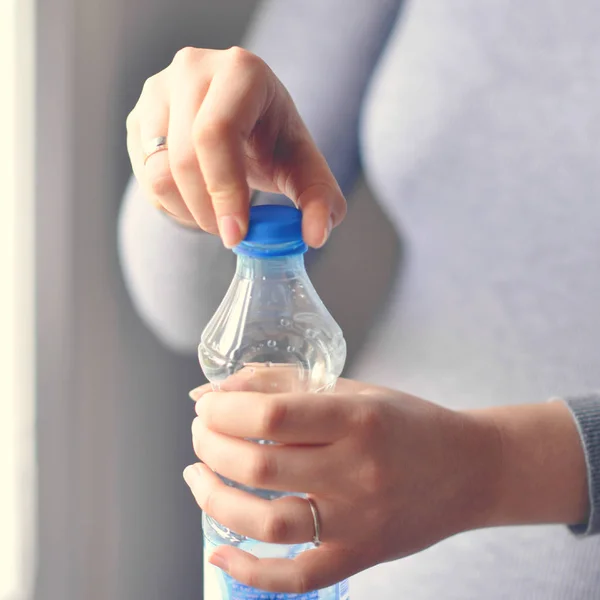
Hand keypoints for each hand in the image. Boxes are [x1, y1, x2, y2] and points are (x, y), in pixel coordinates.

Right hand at [126, 46, 345, 247]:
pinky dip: (170, 204)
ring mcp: (158, 90)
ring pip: (156, 172)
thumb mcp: (305, 168)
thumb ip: (321, 201)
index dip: (224, 190)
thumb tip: (314, 236)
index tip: (236, 234)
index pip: (217, 133)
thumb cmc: (275, 143)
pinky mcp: (138, 116)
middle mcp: (193, 69)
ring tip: (215, 216)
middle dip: (208, 210)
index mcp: (242, 71)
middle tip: (229, 234)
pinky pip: (142, 176)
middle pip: (184, 158)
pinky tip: (196, 202)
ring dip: (187, 211)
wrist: (243, 125)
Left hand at [184, 378, 499, 592]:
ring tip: (198, 475)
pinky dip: (249, 570)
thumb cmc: (407, 422)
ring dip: (214, 499)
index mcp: (357, 418)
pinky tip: (219, 551)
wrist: (468, 469)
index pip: (273, 415)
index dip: (225, 410)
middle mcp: (357, 471)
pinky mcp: (360, 556)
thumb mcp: (353, 390)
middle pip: (259, 466)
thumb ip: (286, 385)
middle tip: (201, 434)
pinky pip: (296, 576)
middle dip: (211, 446)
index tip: (207, 406)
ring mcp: (358, 521)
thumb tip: (217, 389)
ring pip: (266, 522)